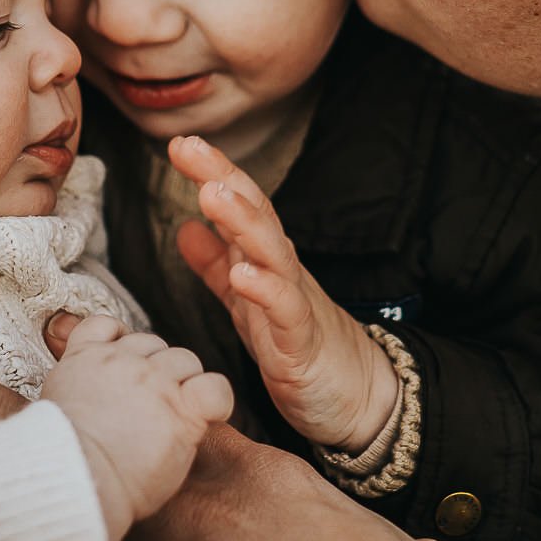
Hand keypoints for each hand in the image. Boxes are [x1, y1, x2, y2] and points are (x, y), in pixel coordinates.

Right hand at [41, 315, 233, 540]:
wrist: (76, 479)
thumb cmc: (61, 459)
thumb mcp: (49, 408)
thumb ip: (72, 390)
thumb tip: (75, 397)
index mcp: (84, 359)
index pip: (105, 325)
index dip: (119, 342)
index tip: (123, 363)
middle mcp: (121, 361)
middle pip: (153, 344)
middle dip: (155, 369)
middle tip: (148, 406)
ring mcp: (154, 381)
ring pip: (185, 360)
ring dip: (184, 383)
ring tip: (173, 415)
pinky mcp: (181, 408)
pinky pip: (215, 387)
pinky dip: (216, 399)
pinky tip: (206, 416)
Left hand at [167, 135, 398, 451]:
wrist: (359, 397)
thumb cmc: (300, 346)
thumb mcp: (248, 301)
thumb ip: (217, 266)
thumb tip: (185, 228)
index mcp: (266, 261)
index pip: (241, 206)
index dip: (213, 173)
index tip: (180, 143)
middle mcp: (283, 273)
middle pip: (256, 214)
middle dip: (223, 178)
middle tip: (190, 148)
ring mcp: (295, 305)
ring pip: (271, 252)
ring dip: (242, 221)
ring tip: (212, 194)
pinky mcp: (302, 343)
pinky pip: (286, 311)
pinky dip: (265, 289)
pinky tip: (241, 274)